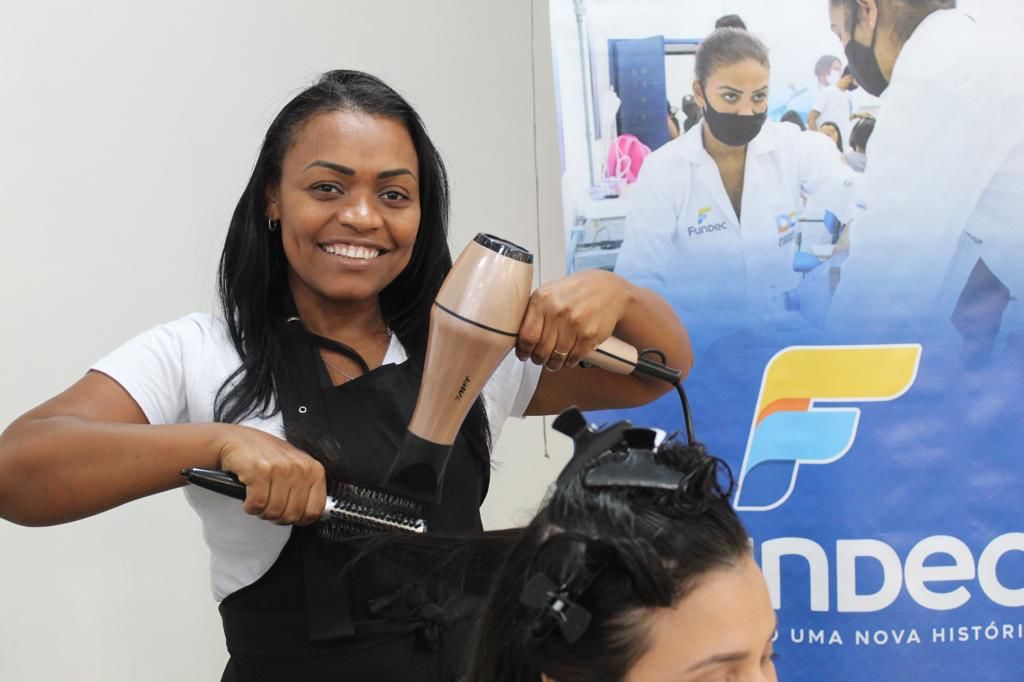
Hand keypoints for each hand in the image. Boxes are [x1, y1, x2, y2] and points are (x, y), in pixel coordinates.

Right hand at [215, 425, 326, 525]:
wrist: (236, 440)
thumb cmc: (265, 456)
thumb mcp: (294, 468)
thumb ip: (305, 490)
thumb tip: (310, 515)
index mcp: (314, 469)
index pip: (314, 511)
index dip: (298, 519)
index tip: (287, 514)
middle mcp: (300, 467)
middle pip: (292, 514)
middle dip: (277, 516)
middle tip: (268, 506)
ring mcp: (280, 468)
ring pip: (273, 511)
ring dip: (261, 511)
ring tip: (258, 498)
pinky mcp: (260, 470)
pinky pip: (257, 504)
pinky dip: (249, 506)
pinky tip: (248, 496)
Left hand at [515, 269, 632, 371]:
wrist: (608, 289)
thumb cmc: (575, 292)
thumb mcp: (550, 292)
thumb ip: (534, 311)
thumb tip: (518, 337)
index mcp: (542, 300)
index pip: (526, 336)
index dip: (523, 350)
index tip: (523, 355)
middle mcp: (557, 311)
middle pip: (541, 349)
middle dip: (538, 359)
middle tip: (539, 359)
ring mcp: (575, 324)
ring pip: (557, 356)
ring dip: (553, 364)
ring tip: (552, 363)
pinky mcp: (589, 335)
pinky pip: (573, 357)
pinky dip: (568, 362)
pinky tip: (567, 359)